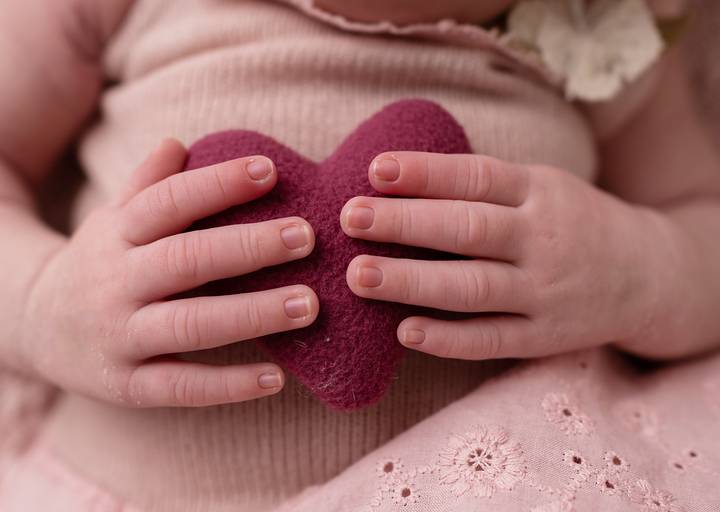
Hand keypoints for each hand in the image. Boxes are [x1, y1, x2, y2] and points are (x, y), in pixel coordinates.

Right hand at [20, 140, 318, 406]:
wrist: (30, 325)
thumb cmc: (97, 264)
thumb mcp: (112, 220)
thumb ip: (146, 185)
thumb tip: (178, 142)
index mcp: (118, 234)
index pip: (169, 200)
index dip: (218, 184)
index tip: (270, 170)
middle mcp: (117, 282)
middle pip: (186, 259)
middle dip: (248, 247)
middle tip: (306, 236)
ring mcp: (120, 335)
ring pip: (190, 324)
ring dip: (252, 314)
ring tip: (308, 304)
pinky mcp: (126, 384)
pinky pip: (181, 387)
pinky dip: (228, 385)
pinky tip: (277, 378)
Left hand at [341, 152, 664, 359]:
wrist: (646, 275)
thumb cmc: (570, 222)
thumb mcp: (540, 186)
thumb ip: (482, 185)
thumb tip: (395, 177)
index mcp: (539, 193)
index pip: (477, 178)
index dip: (426, 173)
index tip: (376, 170)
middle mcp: (542, 240)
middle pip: (468, 229)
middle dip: (406, 223)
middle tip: (350, 218)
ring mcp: (544, 292)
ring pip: (473, 287)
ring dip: (412, 281)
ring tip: (359, 275)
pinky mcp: (543, 337)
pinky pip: (492, 340)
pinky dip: (448, 339)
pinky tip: (405, 332)